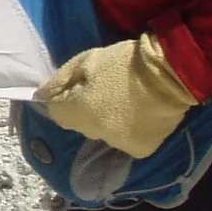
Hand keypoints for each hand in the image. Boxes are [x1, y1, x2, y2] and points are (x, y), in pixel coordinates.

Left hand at [32, 35, 198, 158]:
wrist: (171, 73)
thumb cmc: (125, 62)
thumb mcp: (86, 60)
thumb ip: (60, 80)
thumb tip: (40, 95)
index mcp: (77, 112)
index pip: (57, 113)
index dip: (66, 98)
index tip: (82, 85)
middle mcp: (94, 134)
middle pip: (82, 124)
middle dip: (88, 110)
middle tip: (108, 89)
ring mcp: (118, 145)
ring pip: (105, 133)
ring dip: (110, 121)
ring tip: (128, 101)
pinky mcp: (140, 150)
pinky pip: (127, 140)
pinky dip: (131, 130)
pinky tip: (141, 113)